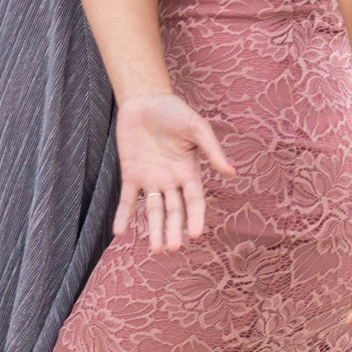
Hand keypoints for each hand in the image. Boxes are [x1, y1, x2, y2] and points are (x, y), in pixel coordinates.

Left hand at [111, 92, 236, 252]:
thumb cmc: (175, 112)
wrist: (145, 100)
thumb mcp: (197, 128)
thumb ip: (212, 150)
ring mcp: (151, 179)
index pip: (195, 201)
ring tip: (155, 250)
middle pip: (173, 211)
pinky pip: (127, 198)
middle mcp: (171, 180)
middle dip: (173, 230)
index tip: (196, 234)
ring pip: (153, 210)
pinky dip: (124, 215)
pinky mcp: (131, 173)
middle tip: (173, 248)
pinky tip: (119, 232)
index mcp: (189, 172)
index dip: (195, 218)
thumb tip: (232, 172)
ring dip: (153, 229)